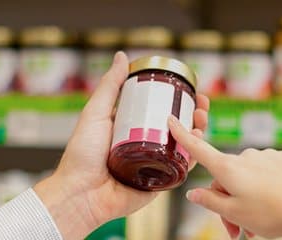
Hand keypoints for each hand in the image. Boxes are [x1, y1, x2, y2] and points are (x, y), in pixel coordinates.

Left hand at [33, 52, 209, 238]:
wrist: (80, 194)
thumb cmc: (81, 155)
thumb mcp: (95, 113)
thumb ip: (110, 86)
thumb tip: (122, 57)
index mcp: (129, 128)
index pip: (159, 109)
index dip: (177, 99)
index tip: (190, 89)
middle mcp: (143, 145)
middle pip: (176, 126)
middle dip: (193, 114)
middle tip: (202, 104)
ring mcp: (152, 164)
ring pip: (182, 146)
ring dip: (197, 132)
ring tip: (202, 121)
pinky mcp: (158, 183)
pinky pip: (180, 169)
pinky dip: (193, 157)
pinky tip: (199, 144)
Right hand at [167, 117, 281, 239]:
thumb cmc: (273, 215)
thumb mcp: (235, 213)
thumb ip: (210, 201)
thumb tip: (194, 193)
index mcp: (229, 168)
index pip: (199, 149)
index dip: (183, 135)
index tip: (171, 120)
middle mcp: (247, 156)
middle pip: (226, 176)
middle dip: (227, 199)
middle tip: (236, 228)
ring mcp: (268, 155)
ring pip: (249, 175)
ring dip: (248, 196)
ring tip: (258, 222)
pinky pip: (269, 170)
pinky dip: (268, 186)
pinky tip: (277, 201)